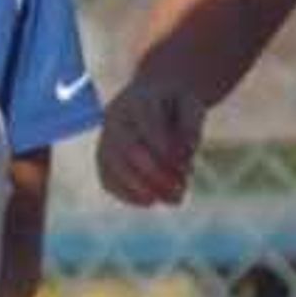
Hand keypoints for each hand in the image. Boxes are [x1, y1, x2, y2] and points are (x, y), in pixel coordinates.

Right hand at [97, 74, 207, 205]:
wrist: (154, 95)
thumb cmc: (176, 102)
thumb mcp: (192, 105)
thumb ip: (190, 127)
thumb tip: (185, 154)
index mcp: (138, 98)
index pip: (148, 124)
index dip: (166, 150)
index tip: (187, 170)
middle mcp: (116, 117)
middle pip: (126, 147)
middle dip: (154, 173)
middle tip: (181, 191)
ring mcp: (105, 137)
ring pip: (112, 166)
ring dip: (141, 189)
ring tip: (172, 200)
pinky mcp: (103, 157)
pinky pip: (107, 179)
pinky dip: (128, 195)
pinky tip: (152, 201)